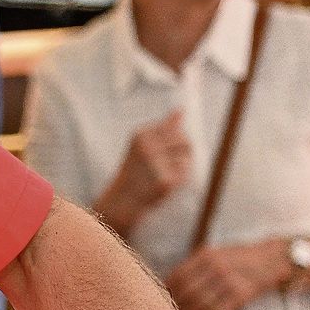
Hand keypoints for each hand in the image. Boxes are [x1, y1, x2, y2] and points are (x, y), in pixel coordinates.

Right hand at [98, 111, 192, 230]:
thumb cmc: (135, 171)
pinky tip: (166, 182)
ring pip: (187, 157)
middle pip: (185, 140)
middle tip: (165, 163)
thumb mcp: (143, 144)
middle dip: (182, 151)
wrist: (122, 199)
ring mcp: (158, 164)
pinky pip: (186, 172)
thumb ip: (164, 127)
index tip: (162, 151)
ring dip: (181, 165)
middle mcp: (149, 147)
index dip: (174, 139)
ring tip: (163, 173)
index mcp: (141, 135)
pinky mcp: (167, 180)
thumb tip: (181, 110)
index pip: (174, 129)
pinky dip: (181, 177)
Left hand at [165, 241, 287, 309]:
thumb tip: (168, 284)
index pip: (178, 276)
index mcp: (207, 255)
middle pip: (187, 291)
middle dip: (176, 304)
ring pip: (200, 303)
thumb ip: (194, 266)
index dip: (167, 289)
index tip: (160, 297)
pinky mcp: (242, 295)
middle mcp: (217, 267)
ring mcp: (230, 281)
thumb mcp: (214, 253)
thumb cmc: (237, 258)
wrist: (272, 260)